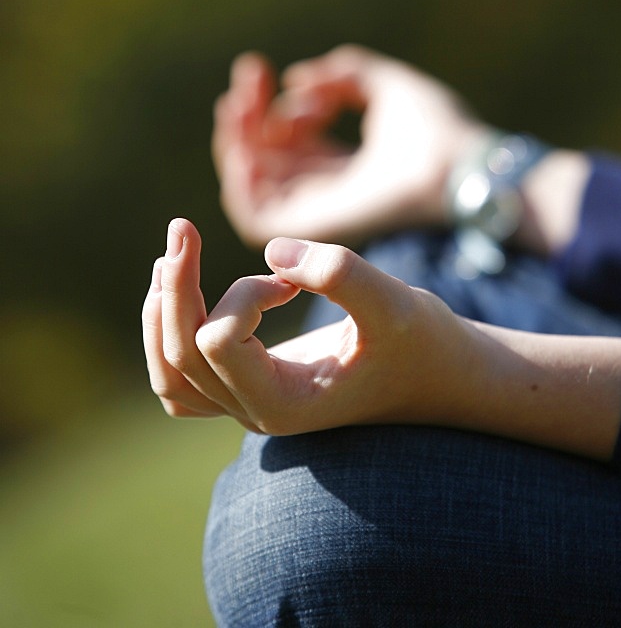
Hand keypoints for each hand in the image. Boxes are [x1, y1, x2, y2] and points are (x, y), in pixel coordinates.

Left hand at [143, 219, 620, 458]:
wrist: (438, 373)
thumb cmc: (420, 341)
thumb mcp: (395, 302)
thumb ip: (340, 272)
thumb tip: (272, 251)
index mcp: (283, 404)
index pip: (217, 343)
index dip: (243, 295)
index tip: (292, 281)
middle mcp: (256, 411)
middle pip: (180, 356)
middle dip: (176, 286)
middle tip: (182, 226)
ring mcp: (248, 403)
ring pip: (171, 372)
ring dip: (162, 310)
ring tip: (172, 253)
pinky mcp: (251, 384)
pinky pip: (184, 377)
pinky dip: (170, 334)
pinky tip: (182, 289)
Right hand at [212, 44, 485, 245]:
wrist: (455, 164)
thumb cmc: (436, 128)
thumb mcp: (386, 85)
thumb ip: (344, 73)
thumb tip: (297, 79)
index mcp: (346, 165)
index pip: (289, 139)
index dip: (266, 102)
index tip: (259, 69)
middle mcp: (327, 191)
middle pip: (266, 158)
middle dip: (246, 116)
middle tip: (248, 78)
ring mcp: (318, 212)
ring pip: (254, 185)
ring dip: (235, 142)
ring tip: (238, 103)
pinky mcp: (313, 229)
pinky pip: (256, 217)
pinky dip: (239, 182)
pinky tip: (245, 142)